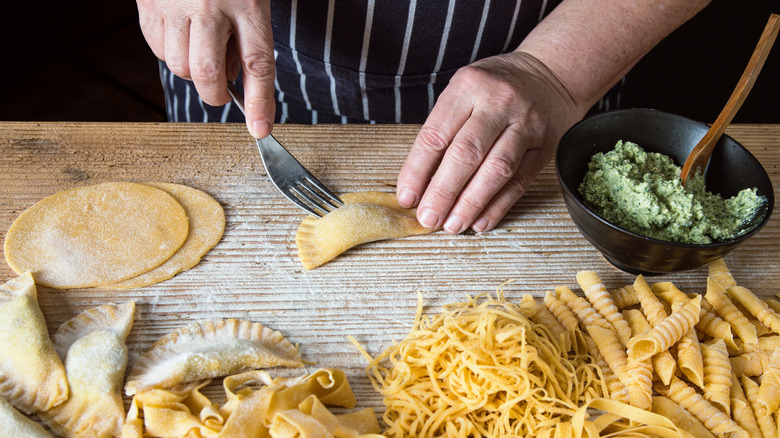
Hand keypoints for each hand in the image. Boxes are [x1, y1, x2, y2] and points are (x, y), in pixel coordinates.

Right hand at [137, 0, 275, 137]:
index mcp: (246, 4)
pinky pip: (158, 48)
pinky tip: (182, 32)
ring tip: (202, 43)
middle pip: (207, 73)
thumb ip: (246, 40)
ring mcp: (174, 5)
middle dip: (215, 92)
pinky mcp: (149, 5)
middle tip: (221, 87)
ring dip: (191, 68)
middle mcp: (208, 5)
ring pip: (179, 65)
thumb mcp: (249, 1)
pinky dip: (170, 51)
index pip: (257, 63)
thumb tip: (231, 82)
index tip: (260, 129)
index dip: (258, 101)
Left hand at [396, 51, 586, 233]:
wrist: (550, 75)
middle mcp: (499, 103)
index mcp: (468, 86)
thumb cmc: (494, 88)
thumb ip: (443, 130)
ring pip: (496, 170)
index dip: (418, 170)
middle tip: (428, 218)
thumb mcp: (463, 91)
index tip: (408, 197)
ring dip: (471, 203)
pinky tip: (481, 222)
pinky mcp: (545, 146)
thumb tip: (419, 183)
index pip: (436, 135)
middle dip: (443, 192)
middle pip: (466, 154)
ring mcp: (526, 124)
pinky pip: (520, 181)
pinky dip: (498, 205)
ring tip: (453, 225)